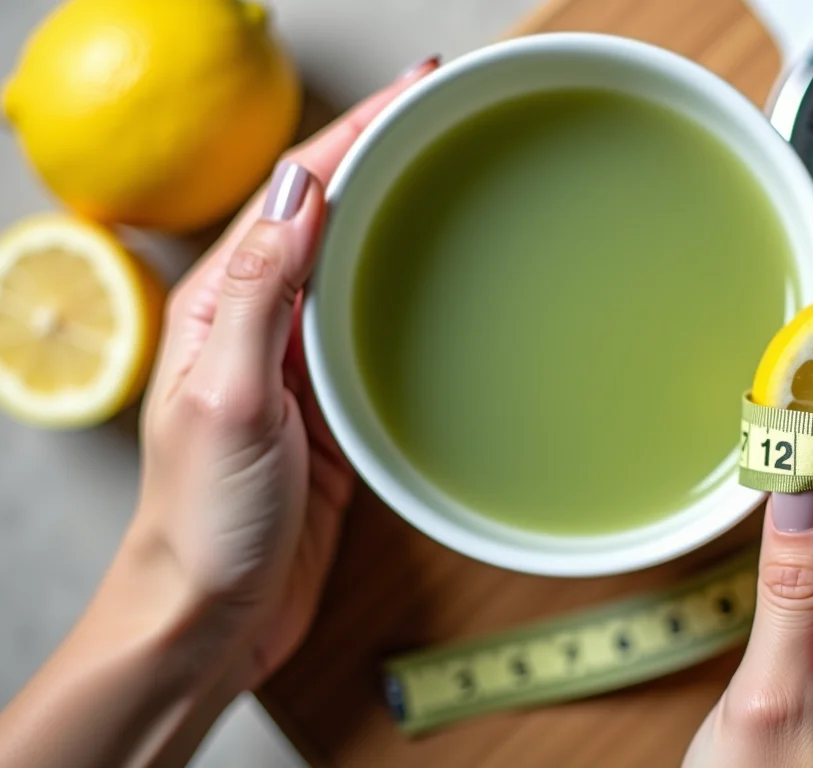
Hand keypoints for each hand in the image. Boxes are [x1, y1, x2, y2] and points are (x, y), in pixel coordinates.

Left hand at [128, 56, 438, 689]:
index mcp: (225, 307)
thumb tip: (301, 188)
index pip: (298, 193)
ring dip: (398, 212)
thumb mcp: (229, 398)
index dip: (356, 131)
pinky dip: (408, 289)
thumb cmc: (206, 520)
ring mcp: (298, 367)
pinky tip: (440, 281)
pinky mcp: (332, 410)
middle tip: (448, 113)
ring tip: (453, 172)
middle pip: (329, 215)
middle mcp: (260, 324)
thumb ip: (262, 294)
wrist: (212, 617)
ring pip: (355, 266)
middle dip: (384, 153)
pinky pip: (373, 330)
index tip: (416, 88)